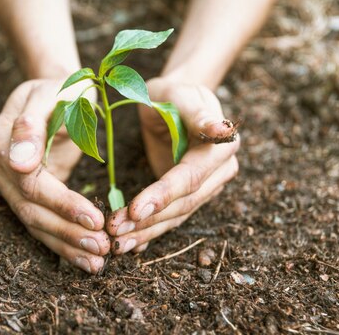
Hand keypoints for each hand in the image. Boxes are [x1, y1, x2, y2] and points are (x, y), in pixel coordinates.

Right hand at [0, 79, 109, 273]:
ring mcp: (5, 181)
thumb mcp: (54, 94)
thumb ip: (33, 124)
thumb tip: (18, 163)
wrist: (58, 91)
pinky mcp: (22, 193)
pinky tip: (85, 258)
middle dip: (67, 231)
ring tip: (97, 262)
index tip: (96, 218)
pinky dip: (63, 242)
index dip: (62, 203)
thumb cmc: (62, 88)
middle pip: (30, 208)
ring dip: (66, 245)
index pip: (30, 182)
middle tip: (102, 248)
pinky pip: (40, 222)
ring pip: (34, 222)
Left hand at [107, 77, 239, 253]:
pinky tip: (130, 245)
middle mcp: (220, 172)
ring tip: (116, 244)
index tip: (134, 210)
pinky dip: (150, 232)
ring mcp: (207, 187)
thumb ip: (198, 113)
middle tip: (114, 231)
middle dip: (149, 220)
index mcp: (221, 148)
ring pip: (177, 216)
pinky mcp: (190, 195)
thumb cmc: (173, 93)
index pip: (190, 177)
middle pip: (184, 203)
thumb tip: (224, 131)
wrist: (173, 101)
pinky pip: (171, 217)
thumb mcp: (179, 95)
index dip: (163, 195)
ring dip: (146, 232)